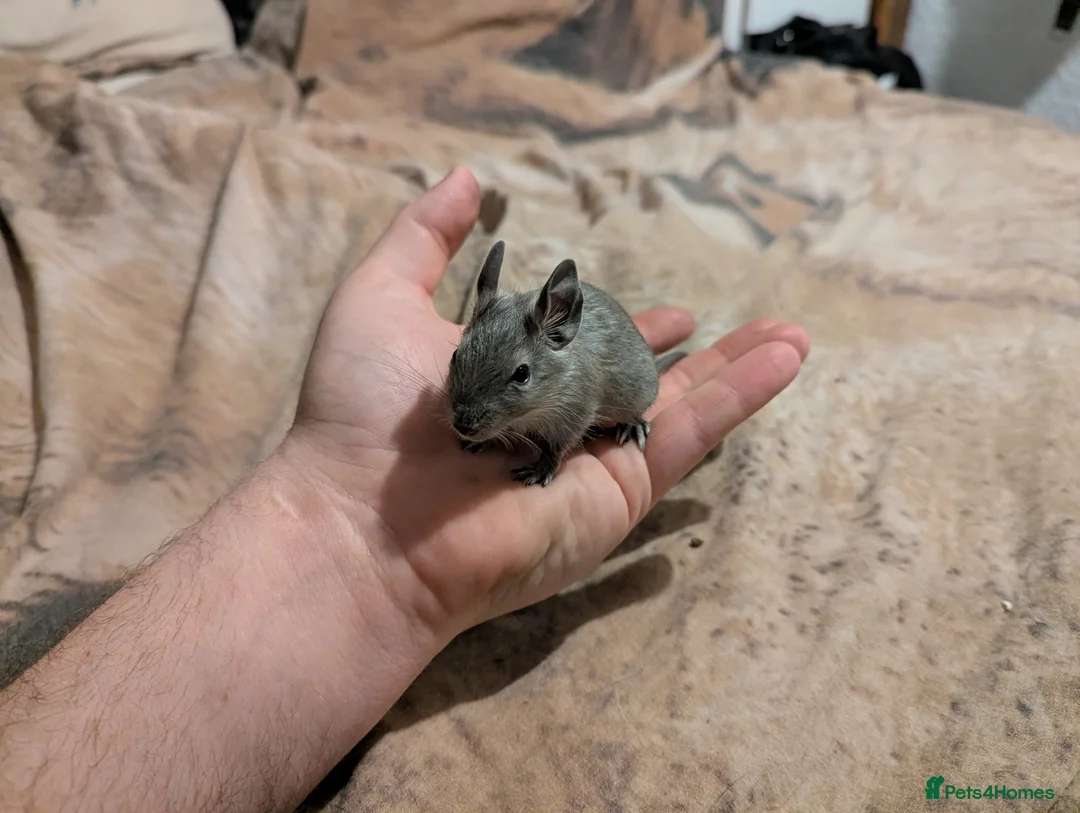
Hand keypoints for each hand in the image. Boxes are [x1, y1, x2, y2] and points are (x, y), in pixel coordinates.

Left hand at [287, 167, 808, 637]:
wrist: (362, 521)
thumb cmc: (360, 411)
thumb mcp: (382, 297)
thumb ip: (426, 239)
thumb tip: (467, 179)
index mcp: (505, 374)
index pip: (573, 343)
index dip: (612, 321)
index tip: (649, 305)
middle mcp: (553, 415)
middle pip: (634, 375)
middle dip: (684, 351)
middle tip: (727, 325)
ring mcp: (591, 455)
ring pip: (678, 404)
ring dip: (738, 368)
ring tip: (793, 336)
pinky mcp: (619, 490)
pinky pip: (691, 435)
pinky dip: (744, 395)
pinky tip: (788, 357)